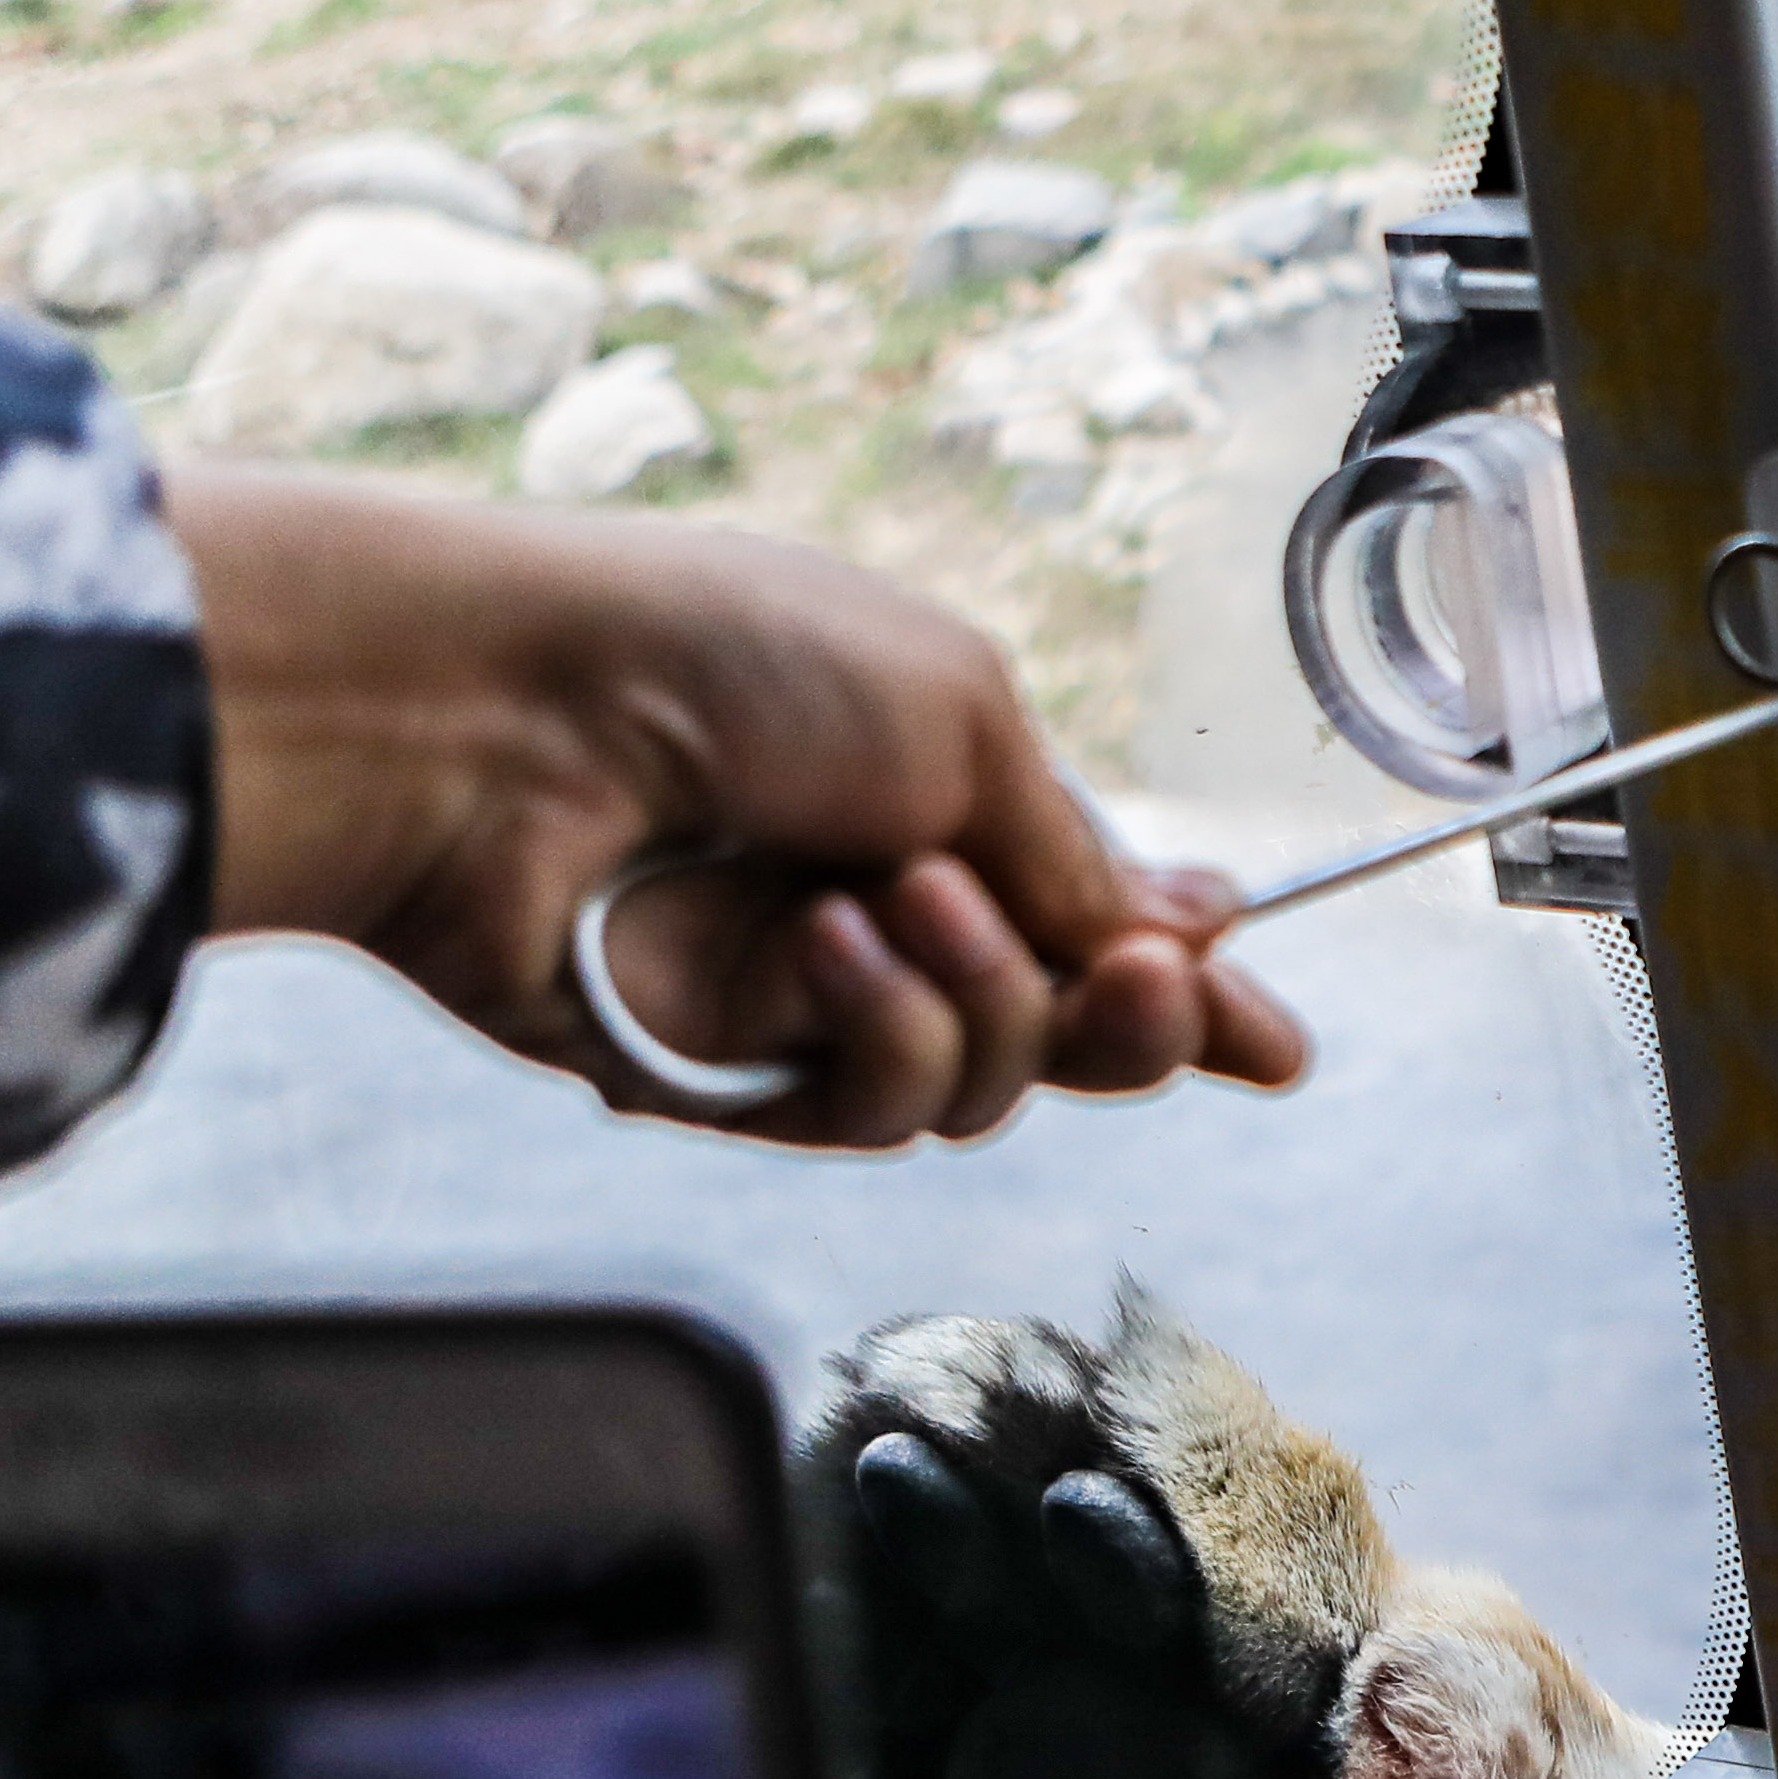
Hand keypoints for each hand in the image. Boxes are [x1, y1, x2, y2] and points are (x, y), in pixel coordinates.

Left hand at [170, 467, 1310, 1147]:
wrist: (503, 719)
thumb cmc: (726, 663)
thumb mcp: (963, 717)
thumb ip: (1074, 853)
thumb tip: (1179, 933)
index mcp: (942, 795)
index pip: (1097, 919)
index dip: (1193, 986)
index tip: (1274, 1047)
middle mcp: (884, 907)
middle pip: (1068, 1033)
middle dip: (1139, 1024)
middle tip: (1150, 989)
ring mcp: (805, 999)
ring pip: (986, 1086)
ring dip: (983, 1001)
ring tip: (896, 903)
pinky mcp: (724, 1080)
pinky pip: (873, 1115)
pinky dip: (878, 1035)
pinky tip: (823, 954)